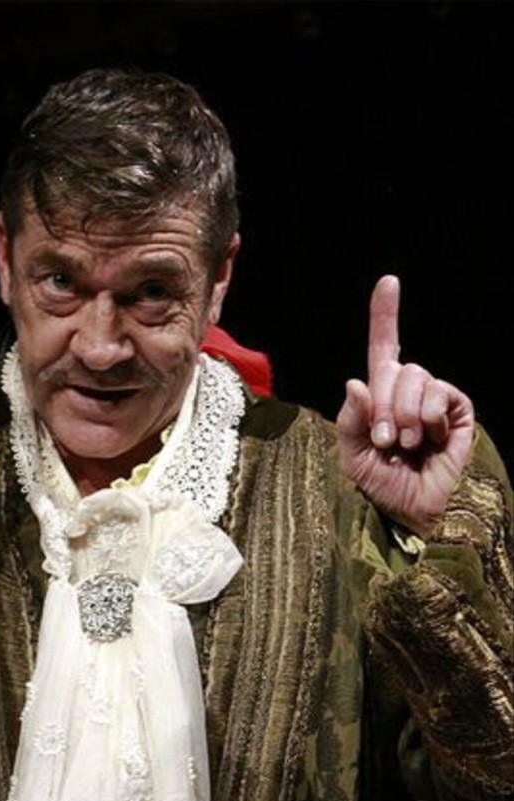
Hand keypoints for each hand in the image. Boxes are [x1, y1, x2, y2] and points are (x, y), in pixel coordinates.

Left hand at [336, 275, 473, 536]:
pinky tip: (428, 436)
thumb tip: (356, 382)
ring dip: (405, 412)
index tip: (389, 282)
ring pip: (417, 377)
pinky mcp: (457, 412)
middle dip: (384, 404)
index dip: (385, 315)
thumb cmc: (382, 487)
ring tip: (405, 444)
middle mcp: (407, 393)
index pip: (383, 348)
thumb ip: (350, 421)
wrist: (416, 513)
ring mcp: (433, 401)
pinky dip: (429, 413)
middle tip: (383, 440)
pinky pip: (443, 392)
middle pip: (396, 368)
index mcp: (379, 398)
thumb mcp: (352, 457)